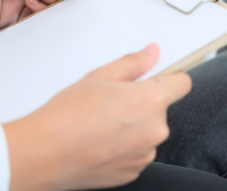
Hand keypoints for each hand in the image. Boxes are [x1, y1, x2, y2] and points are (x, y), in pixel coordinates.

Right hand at [3, 44, 191, 190]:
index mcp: (151, 101)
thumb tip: (151, 53)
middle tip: (112, 102)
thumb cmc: (67, 115)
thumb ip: (133, 63)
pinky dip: (123, 148)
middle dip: (142, 104)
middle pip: (160, 109)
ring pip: (147, 133)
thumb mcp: (100, 76)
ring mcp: (145, 154)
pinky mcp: (133, 173)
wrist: (44, 154)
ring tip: (101, 124)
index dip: (171, 77)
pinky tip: (99, 141)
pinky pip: (136, 153)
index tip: (163, 76)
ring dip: (132, 128)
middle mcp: (155, 130)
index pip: (182, 83)